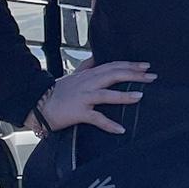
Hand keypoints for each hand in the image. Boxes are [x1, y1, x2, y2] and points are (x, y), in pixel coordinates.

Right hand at [27, 59, 154, 135]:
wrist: (37, 105)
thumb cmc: (56, 93)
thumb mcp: (72, 76)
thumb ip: (85, 67)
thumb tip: (95, 58)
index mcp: (88, 75)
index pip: (112, 66)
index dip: (130, 65)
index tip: (146, 66)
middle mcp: (87, 83)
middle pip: (113, 75)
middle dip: (133, 75)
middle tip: (151, 77)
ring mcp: (83, 97)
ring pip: (106, 94)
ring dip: (123, 96)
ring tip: (140, 96)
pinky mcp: (78, 112)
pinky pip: (96, 118)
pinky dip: (109, 124)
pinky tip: (120, 129)